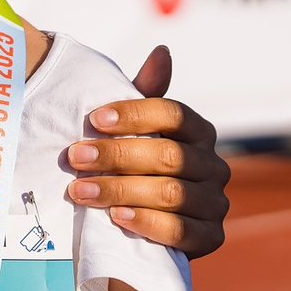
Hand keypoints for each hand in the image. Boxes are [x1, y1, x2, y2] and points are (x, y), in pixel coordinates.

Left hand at [64, 46, 232, 257]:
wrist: (142, 234)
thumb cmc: (136, 173)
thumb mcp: (136, 135)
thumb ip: (146, 98)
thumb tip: (162, 52)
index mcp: (200, 133)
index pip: (174, 114)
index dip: (135, 114)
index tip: (94, 119)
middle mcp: (214, 166)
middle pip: (168, 155)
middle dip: (116, 155)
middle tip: (74, 158)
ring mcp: (215, 203)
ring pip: (171, 193)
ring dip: (120, 190)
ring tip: (80, 191)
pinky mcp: (210, 239)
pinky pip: (181, 231)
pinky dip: (146, 223)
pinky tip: (116, 217)